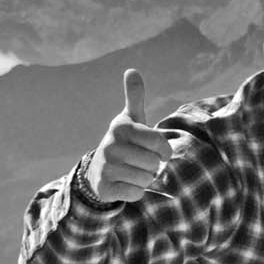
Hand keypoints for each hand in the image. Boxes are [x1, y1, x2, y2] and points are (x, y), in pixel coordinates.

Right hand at [83, 69, 182, 202]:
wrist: (99, 171)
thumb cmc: (124, 142)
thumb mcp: (130, 119)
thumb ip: (134, 97)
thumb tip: (131, 70)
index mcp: (121, 127)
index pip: (159, 143)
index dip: (164, 150)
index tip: (156, 150)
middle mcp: (110, 145)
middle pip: (153, 163)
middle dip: (152, 166)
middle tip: (140, 162)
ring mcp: (106, 167)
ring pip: (146, 179)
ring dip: (145, 179)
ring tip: (133, 171)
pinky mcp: (105, 188)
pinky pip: (136, 193)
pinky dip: (135, 192)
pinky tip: (125, 183)